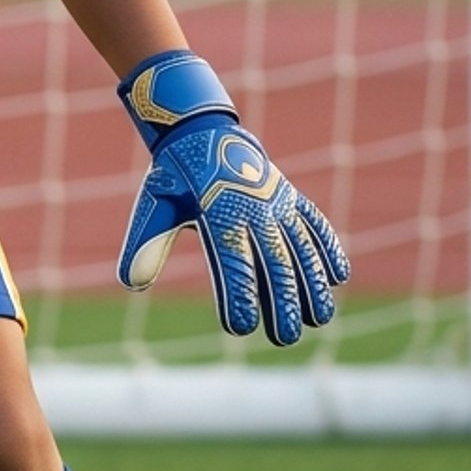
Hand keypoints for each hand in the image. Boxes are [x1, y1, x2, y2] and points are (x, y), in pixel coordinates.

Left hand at [114, 51, 348, 347]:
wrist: (202, 131)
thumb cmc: (175, 177)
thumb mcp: (155, 205)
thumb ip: (146, 244)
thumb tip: (131, 283)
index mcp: (218, 211)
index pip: (232, 261)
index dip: (238, 295)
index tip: (239, 328)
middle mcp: (254, 208)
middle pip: (274, 262)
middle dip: (282, 303)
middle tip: (284, 339)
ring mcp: (277, 201)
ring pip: (302, 248)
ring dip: (313, 284)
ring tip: (320, 320)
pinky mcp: (291, 197)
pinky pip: (315, 223)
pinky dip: (328, 247)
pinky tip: (339, 276)